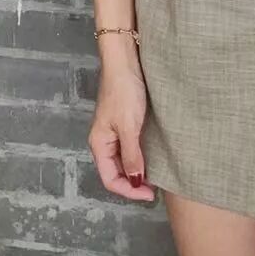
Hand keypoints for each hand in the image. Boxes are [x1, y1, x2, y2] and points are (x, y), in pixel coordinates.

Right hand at [89, 46, 155, 201]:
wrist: (124, 61)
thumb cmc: (124, 92)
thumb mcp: (129, 126)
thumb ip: (132, 155)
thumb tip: (135, 181)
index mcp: (99, 144)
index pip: (110, 179)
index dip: (129, 191)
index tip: (150, 194)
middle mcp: (103, 140)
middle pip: (115, 172)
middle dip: (133, 184)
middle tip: (154, 188)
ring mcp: (113, 131)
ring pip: (123, 161)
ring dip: (137, 171)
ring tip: (155, 176)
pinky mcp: (123, 122)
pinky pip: (128, 148)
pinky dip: (139, 157)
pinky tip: (152, 157)